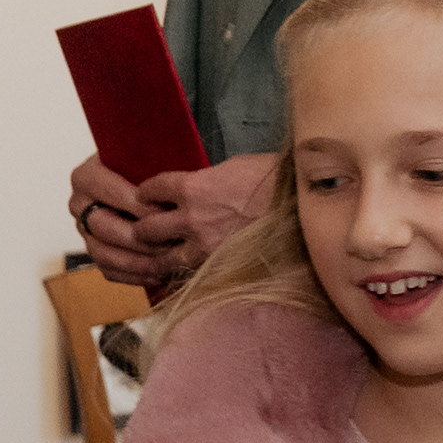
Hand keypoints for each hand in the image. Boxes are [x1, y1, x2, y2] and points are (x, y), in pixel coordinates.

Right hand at [71, 154, 184, 290]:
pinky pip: (108, 270)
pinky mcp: (95, 250)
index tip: (167, 214)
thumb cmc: (147, 167)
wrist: (140, 180)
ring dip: (136, 262)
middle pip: (103, 227)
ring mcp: (84, 230)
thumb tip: (169, 188)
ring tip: (165, 263)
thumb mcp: (147, 159)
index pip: (111, 194)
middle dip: (139, 238)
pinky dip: (133, 276)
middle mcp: (79, 204)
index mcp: (86, 177)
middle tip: (169, 241)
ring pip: (103, 253)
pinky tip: (157, 275)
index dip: (140, 207)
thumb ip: (152, 171)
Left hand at [132, 152, 278, 273]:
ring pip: (161, 259)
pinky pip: (188, 274)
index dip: (145, 192)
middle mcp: (192, 218)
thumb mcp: (232, 168)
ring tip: (157, 255)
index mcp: (194, 187)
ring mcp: (204, 247)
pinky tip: (178, 271)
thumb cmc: (273, 180)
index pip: (151, 189)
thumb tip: (195, 188)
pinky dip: (179, 274)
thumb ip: (206, 181)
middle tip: (143, 228)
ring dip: (156, 257)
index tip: (144, 195)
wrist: (300, 207)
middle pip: (146, 228)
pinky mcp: (219, 266)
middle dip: (142, 228)